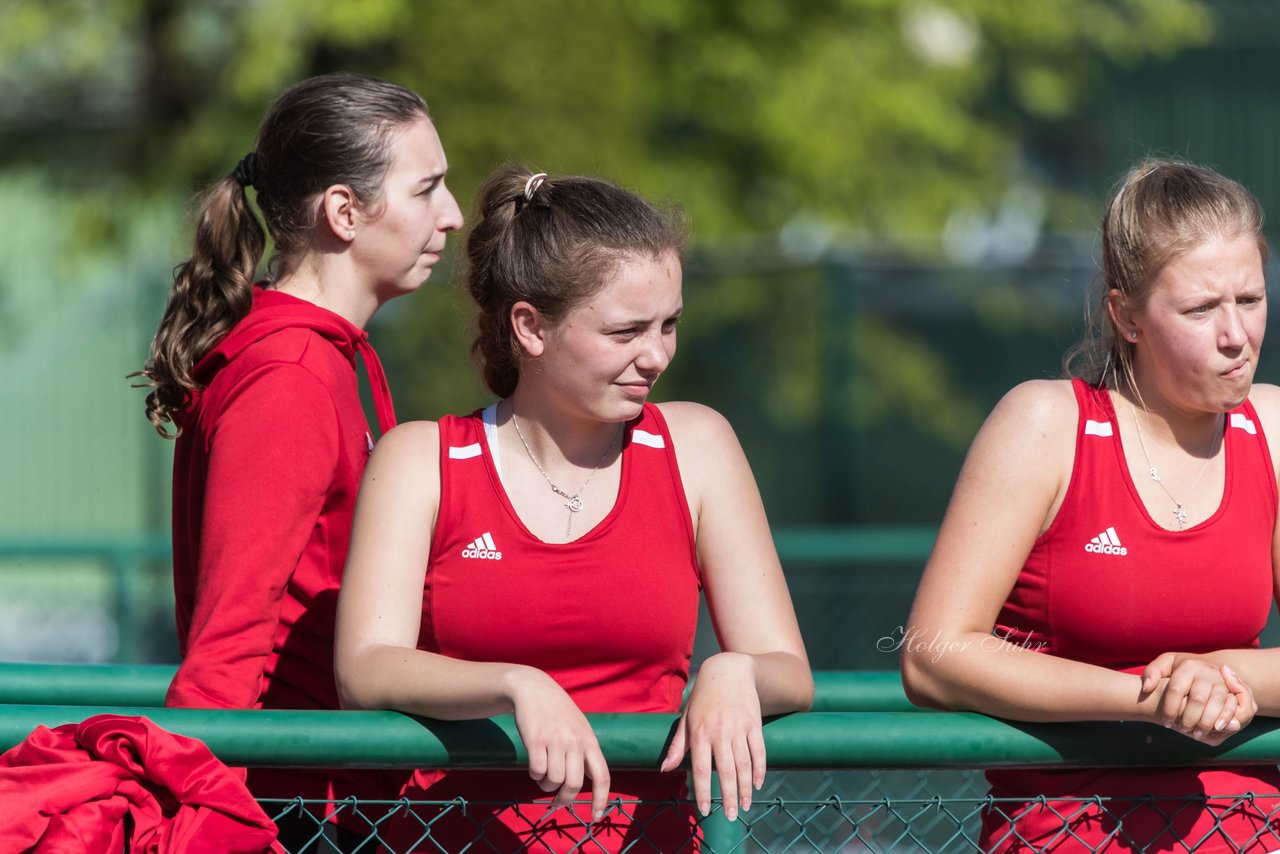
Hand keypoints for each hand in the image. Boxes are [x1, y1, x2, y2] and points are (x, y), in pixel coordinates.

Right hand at [508, 667, 610, 820]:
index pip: (602, 776)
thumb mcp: (579, 728)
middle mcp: (575, 742)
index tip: (596, 817)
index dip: (601, 799)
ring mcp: (555, 740)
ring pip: (553, 780)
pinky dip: (534, 775)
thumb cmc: (557, 711)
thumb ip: (584, 751)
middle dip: (564, 799)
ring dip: (546, 786)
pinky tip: (534, 766)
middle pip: (574, 785)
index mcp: (590, 741)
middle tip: (556, 801)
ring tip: (543, 776)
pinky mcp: (535, 740)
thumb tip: (583, 783)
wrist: (534, 688)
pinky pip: (536, 771)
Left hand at [660, 652, 764, 821]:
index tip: (705, 810)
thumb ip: (678, 745)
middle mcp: (719, 732)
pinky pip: (759, 751)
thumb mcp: (687, 718)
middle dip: (728, 797)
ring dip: (745, 789)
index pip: (700, 769)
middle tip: (731, 816)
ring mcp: (738, 728)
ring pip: (744, 765)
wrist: (729, 671)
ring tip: (745, 806)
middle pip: (726, 771)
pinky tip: (757, 784)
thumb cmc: (703, 697)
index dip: (703, 791)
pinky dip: (759, 770)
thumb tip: (664, 769)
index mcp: (699, 732)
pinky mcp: (754, 724)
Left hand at [1141, 654, 1254, 744]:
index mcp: (1187, 665)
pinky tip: (1214, 729)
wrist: (1208, 667)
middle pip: (1197, 699)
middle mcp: (1206, 671)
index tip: (1165, 723)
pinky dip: (1224, 719)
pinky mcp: (1232, 689)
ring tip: (1196, 735)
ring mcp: (1221, 680)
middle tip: (1181, 730)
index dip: (1170, 709)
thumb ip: (1152, 673)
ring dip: (1206, 722)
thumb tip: (1147, 688)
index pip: (1176, 689)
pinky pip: (1231, 705)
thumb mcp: (1165, 664)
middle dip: (1189, 719)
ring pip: (1216, 703)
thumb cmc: (1180, 669)